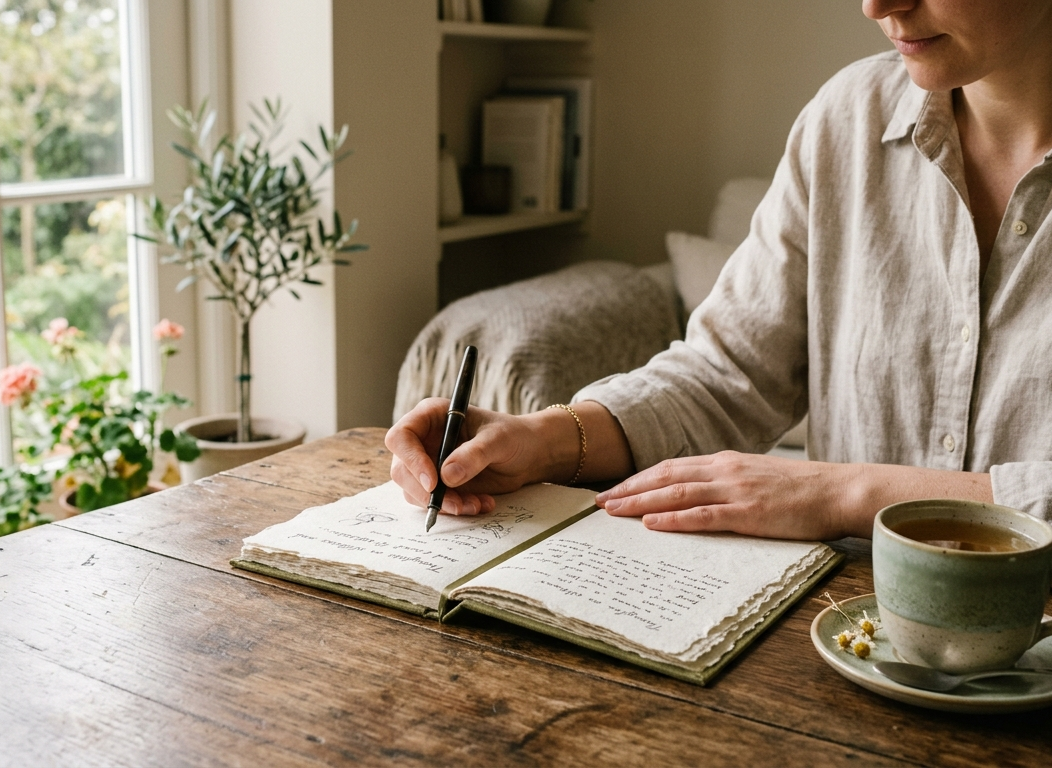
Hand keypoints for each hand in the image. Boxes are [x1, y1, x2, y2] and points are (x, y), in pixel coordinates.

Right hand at [385, 398, 546, 516]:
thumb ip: (474, 454)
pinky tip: (480, 504)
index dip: (411, 460)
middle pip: (402, 469)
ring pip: (415, 491)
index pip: (401, 437)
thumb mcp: (498, 440)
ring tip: (476, 504)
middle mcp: (424, 440)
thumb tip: (447, 476)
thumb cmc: (512, 436)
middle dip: (427, 492)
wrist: (527, 455)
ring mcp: (428, 464)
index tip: (433, 482)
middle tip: (456, 504)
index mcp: (431, 416)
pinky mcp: (438, 486)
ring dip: (443, 504)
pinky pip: (433, 503)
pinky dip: (454, 509)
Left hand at [595, 451, 856, 539]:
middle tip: (599, 502)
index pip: (671, 467)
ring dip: (641, 503)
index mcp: (725, 461)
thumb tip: (697, 494)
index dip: (639, 478)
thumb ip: (726, 481)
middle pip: (665, 477)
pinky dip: (674, 519)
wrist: (839, 490)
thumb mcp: (756, 477)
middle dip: (629, 489)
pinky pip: (704, 515)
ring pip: (677, 493)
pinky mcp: (749, 513)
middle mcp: (725, 470)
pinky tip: (652, 524)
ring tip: (613, 512)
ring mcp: (736, 490)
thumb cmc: (801, 489)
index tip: (615, 489)